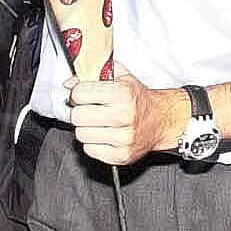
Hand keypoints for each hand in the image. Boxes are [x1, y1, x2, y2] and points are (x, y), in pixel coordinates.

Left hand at [66, 74, 182, 166]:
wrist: (161, 121)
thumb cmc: (139, 99)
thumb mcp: (121, 77)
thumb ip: (93, 74)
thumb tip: (69, 84)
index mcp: (123, 93)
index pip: (79, 94)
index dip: (77, 93)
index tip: (82, 95)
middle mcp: (124, 116)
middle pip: (77, 116)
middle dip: (79, 111)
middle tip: (88, 110)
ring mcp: (123, 138)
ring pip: (81, 135)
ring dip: (85, 129)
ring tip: (97, 123)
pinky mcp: (121, 156)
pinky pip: (89, 150)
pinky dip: (93, 143)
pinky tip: (103, 135)